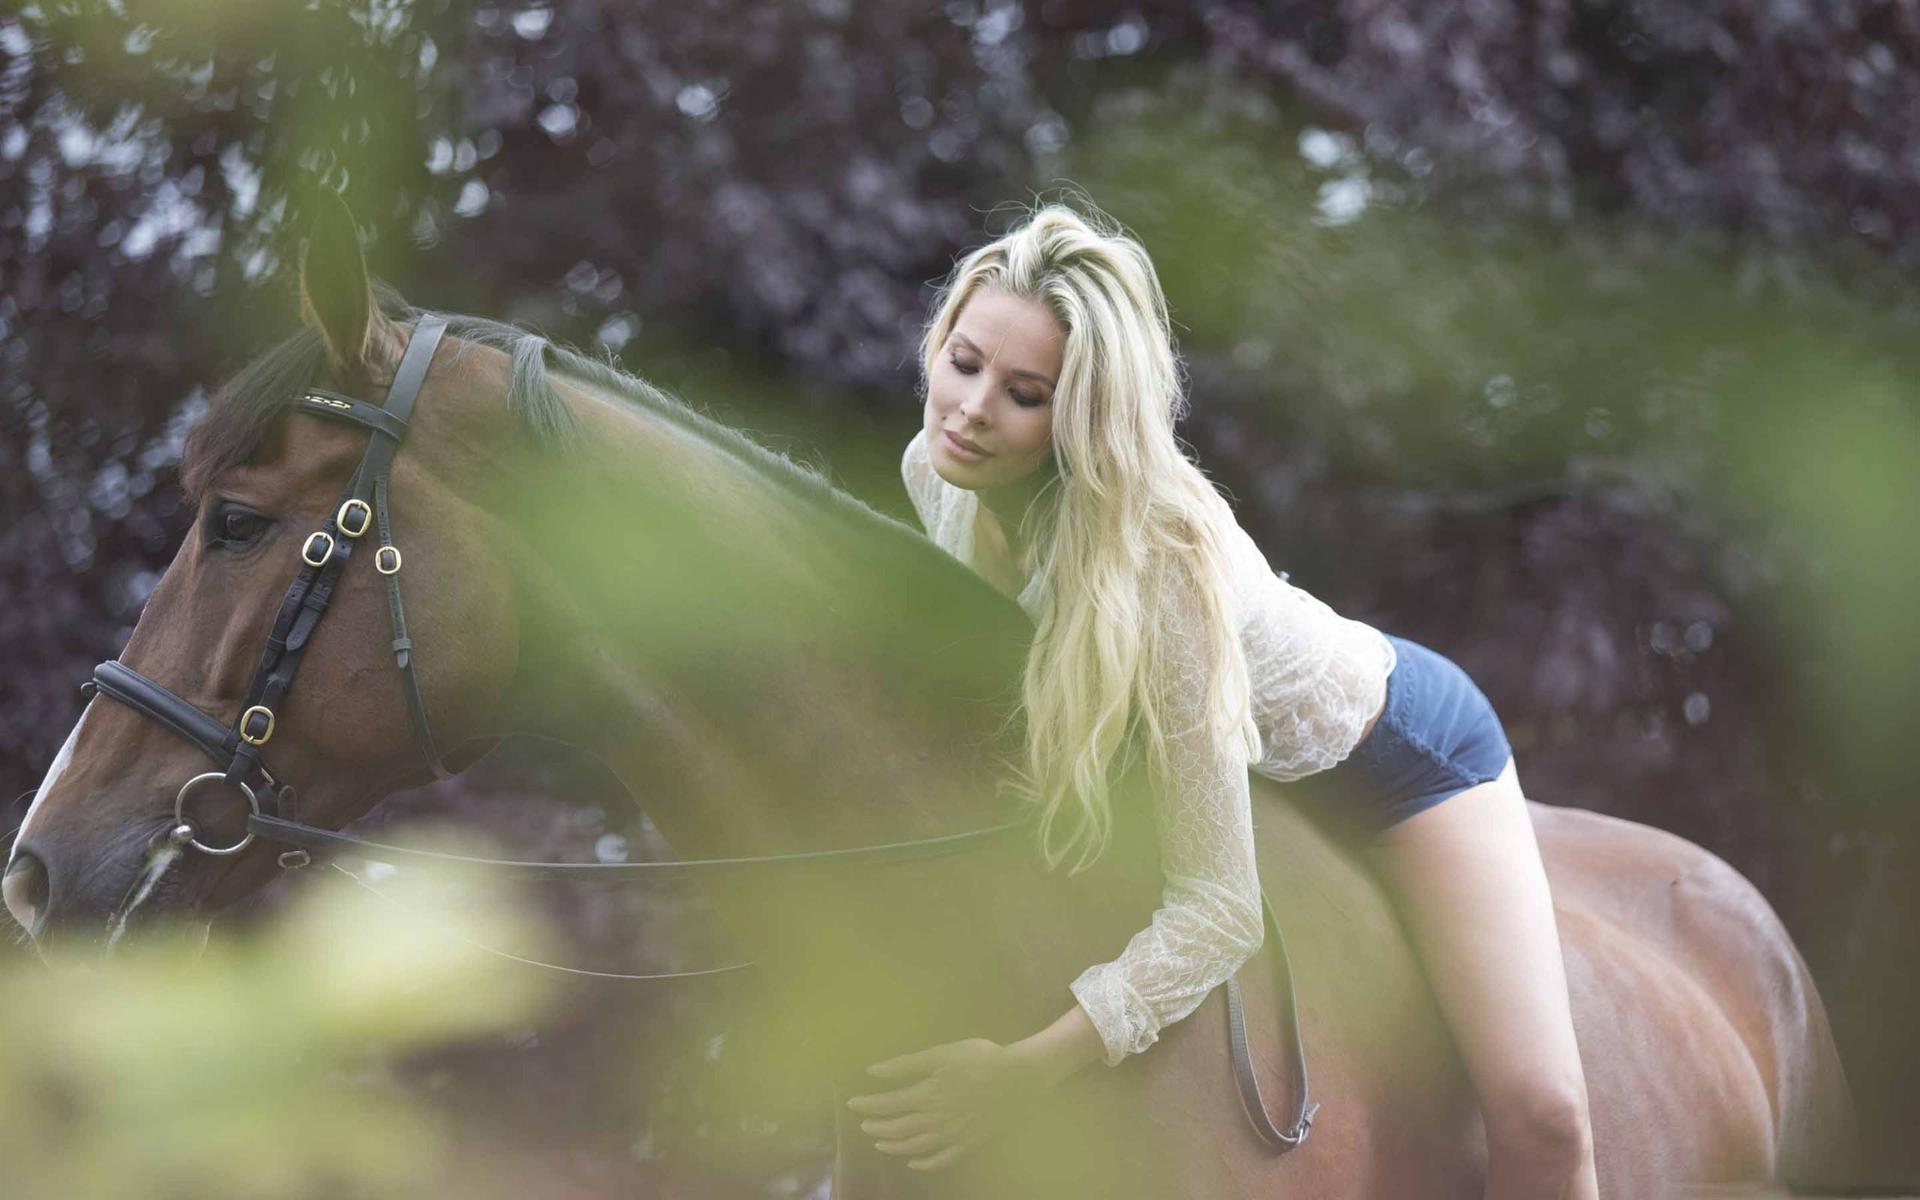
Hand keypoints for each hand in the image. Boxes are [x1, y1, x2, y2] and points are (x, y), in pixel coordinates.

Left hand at [846, 1037, 1049, 1171]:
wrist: (1019, 1078)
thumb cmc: (980, 1059)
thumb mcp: (942, 1053)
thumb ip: (907, 1065)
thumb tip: (873, 1071)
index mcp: (927, 1094)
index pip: (888, 1104)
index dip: (867, 1105)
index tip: (852, 1103)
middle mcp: (935, 1120)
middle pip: (897, 1128)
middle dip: (876, 1126)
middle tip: (863, 1124)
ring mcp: (951, 1135)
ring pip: (914, 1147)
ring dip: (893, 1146)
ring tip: (880, 1142)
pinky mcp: (967, 1144)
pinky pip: (941, 1160)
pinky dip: (923, 1164)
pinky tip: (913, 1162)